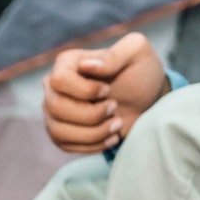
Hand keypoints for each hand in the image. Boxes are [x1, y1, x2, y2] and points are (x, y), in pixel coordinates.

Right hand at [42, 32, 168, 153]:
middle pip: (56, 107)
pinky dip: (92, 145)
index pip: (59, 80)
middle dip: (91, 114)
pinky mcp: (60, 133)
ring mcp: (53, 112)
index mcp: (67, 63)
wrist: (145, 101)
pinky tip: (110, 136)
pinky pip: (65, 145)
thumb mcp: (136, 53)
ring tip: (116, 124)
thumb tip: (87, 65)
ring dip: (94, 133)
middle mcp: (53, 88)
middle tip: (114, 107)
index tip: (107, 90)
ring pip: (58, 130)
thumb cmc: (140, 73)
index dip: (85, 91)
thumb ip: (115, 54)